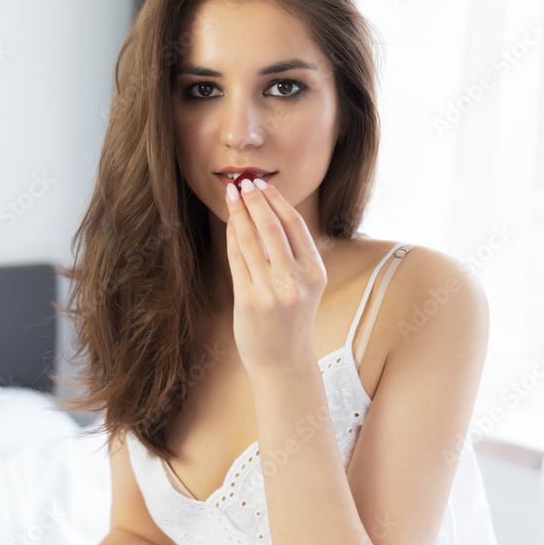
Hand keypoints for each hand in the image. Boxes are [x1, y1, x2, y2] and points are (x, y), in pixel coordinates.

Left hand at [225, 178, 326, 374]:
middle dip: (255, 200)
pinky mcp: (249, 300)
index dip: (276, 201)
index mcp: (314, 273)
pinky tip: (230, 224)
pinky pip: (237, 260)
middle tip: (243, 182)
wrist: (283, 362)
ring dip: (239, 213)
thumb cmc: (292, 320)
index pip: (295, 225)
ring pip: (251, 240)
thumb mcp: (305, 286)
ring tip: (232, 195)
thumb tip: (267, 212)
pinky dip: (232, 237)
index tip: (262, 184)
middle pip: (272, 227)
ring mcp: (272, 291)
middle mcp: (296, 280)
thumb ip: (293, 255)